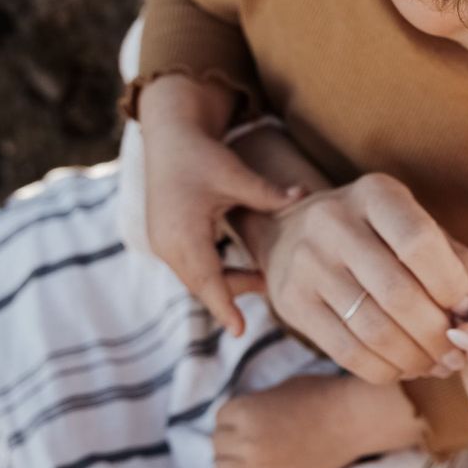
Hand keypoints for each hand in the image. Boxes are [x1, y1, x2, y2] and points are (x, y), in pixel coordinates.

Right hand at [141, 115, 304, 337]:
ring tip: (260, 277)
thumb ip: (268, 193)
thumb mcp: (235, 174)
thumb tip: (304, 195)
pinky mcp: (165, 238)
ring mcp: (162, 243)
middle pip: (203, 284)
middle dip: (233, 292)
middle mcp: (167, 244)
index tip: (239, 331)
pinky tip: (238, 265)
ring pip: (197, 277)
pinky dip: (213, 270)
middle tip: (270, 286)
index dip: (224, 307)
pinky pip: (190, 266)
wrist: (167, 137)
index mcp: (183, 233)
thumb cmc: (201, 154)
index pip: (207, 281)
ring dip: (224, 281)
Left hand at [212, 376, 420, 467]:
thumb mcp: (278, 390)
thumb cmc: (320, 395)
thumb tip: (237, 420)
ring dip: (232, 461)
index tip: (250, 416)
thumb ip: (253, 406)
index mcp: (245, 412)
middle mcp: (246, 443)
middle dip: (230, 439)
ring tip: (250, 454)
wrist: (352, 420)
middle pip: (218, 445)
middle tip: (251, 434)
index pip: (220, 418)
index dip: (234, 416)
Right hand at [239, 172, 467, 385]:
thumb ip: (457, 263)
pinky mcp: (291, 303)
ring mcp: (307, 263)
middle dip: (438, 334)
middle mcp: (334, 222)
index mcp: (375, 194)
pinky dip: (386, 370)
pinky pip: (348, 352)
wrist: (289, 237)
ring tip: (436, 364)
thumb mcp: (416, 229)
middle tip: (458, 352)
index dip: (451, 286)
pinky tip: (404, 367)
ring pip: (375, 330)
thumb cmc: (376, 236)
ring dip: (416, 359)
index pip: (419, 243)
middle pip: (398, 294)